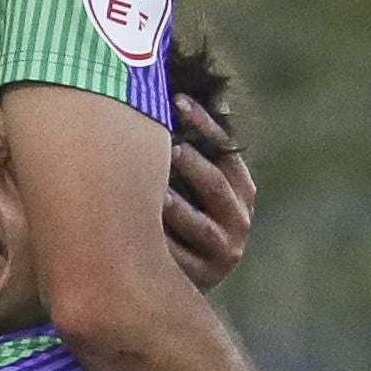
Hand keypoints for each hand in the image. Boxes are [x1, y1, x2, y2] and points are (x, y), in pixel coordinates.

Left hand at [163, 96, 257, 292]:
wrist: (178, 279)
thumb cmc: (181, 216)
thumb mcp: (196, 183)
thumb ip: (199, 145)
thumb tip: (203, 91)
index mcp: (242, 191)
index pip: (227, 150)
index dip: (204, 124)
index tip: (176, 101)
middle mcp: (239, 221)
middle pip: (214, 184)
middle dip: (188, 161)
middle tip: (162, 142)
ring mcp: (223, 252)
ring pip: (196, 222)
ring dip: (172, 203)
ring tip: (148, 184)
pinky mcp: (201, 278)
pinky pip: (176, 255)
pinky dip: (155, 238)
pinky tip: (129, 223)